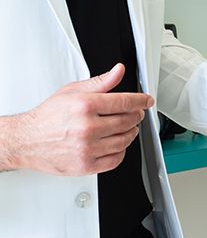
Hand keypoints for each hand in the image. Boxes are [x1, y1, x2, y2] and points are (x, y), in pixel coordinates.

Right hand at [10, 63, 153, 175]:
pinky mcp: (86, 165)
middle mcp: (87, 127)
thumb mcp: (73, 91)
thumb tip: (119, 71)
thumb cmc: (48, 116)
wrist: (27, 140)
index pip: (125, 101)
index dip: (141, 100)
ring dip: (130, 133)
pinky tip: (116, 144)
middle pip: (127, 121)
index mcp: (85, 106)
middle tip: (135, 113)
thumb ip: (100, 82)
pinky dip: (121, 151)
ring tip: (126, 127)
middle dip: (136, 116)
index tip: (147, 101)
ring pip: (124, 140)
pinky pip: (115, 159)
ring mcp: (87, 148)